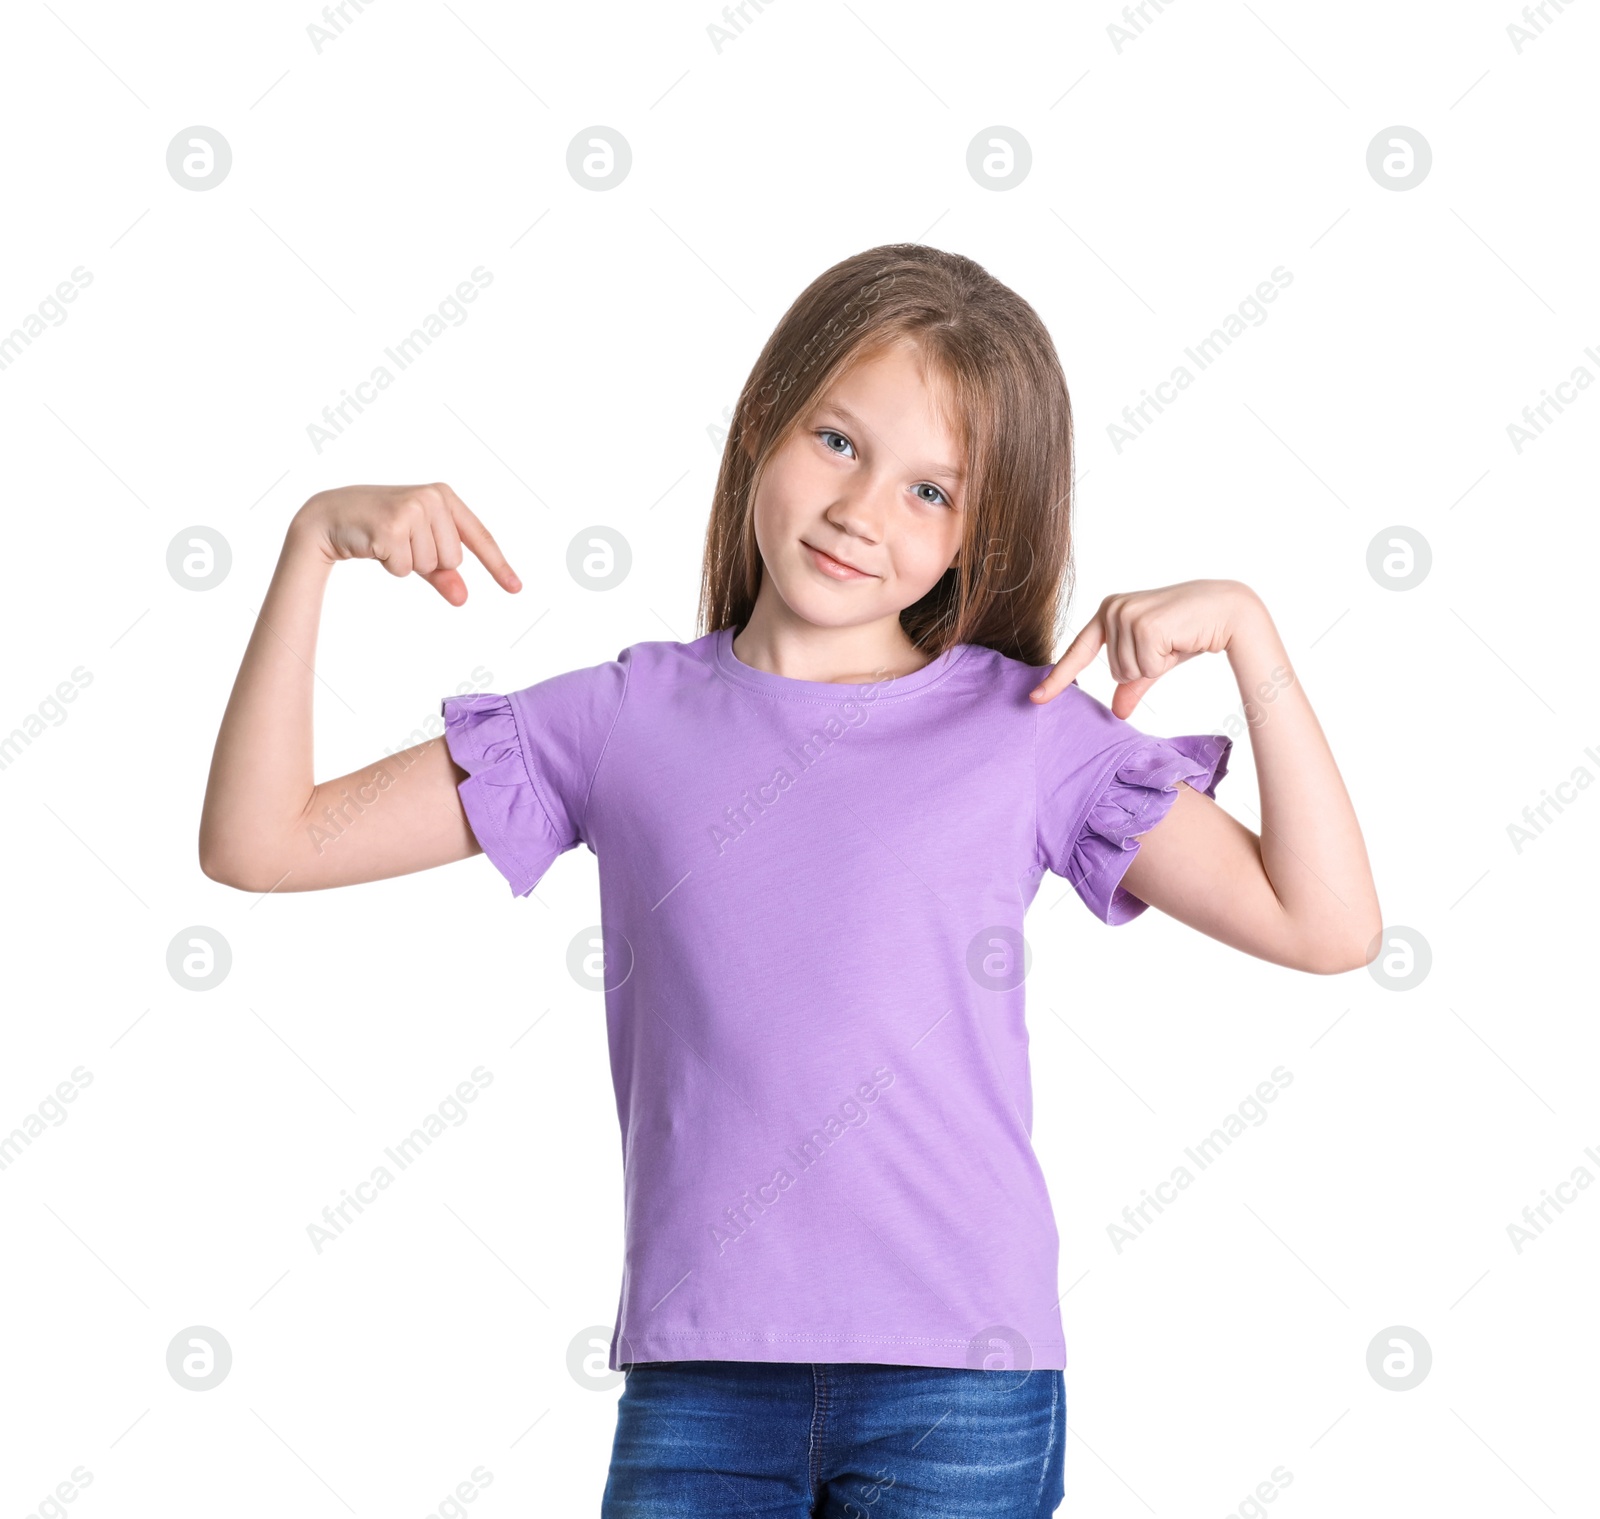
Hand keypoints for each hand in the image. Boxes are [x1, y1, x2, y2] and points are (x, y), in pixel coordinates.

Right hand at [293, 483, 520, 605]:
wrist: (331, 515)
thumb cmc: (379, 529)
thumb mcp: (417, 547)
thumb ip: (443, 573)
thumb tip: (463, 599)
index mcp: (443, 497)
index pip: (479, 537)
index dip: (498, 565)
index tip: (516, 589)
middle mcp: (431, 499)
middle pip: (453, 559)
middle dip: (427, 562)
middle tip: (400, 542)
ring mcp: (412, 510)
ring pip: (430, 565)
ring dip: (406, 563)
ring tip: (386, 541)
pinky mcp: (392, 527)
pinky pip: (405, 569)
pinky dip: (390, 566)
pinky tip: (374, 545)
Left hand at [1030, 579, 1253, 718]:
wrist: (1227, 610)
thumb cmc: (1190, 632)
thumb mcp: (1155, 660)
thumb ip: (1132, 683)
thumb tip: (1116, 713)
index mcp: (1108, 612)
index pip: (1078, 652)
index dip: (1058, 679)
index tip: (1035, 700)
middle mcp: (1112, 609)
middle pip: (1115, 672)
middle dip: (1145, 668)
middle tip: (1169, 644)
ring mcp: (1126, 615)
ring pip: (1129, 672)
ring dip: (1156, 665)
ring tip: (1175, 640)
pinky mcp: (1144, 624)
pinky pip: (1146, 669)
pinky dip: (1165, 662)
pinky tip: (1180, 639)